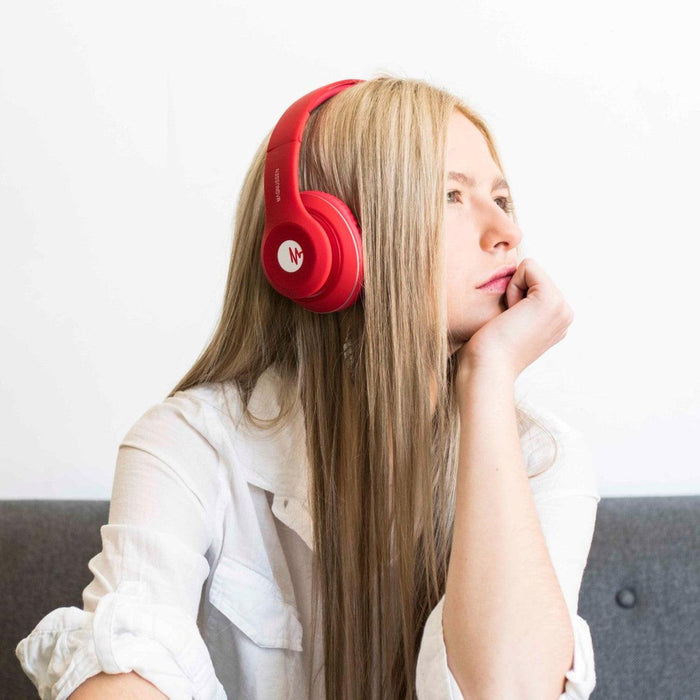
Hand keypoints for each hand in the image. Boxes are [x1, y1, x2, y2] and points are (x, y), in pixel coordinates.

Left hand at [455, 258, 573, 379]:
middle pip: (534, 273)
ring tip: (510, 320)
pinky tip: (510, 314)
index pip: (534, 282)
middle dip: (514, 291)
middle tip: (509, 322)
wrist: (487, 367)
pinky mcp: (550, 299)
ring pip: (531, 270)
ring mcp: (562, 308)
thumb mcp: (513, 321)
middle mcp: (565, 314)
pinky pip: (528, 267)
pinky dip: (512, 286)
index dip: (514, 295)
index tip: (510, 323)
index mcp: (557, 320)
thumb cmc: (489, 348)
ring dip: (512, 291)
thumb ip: (523, 302)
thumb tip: (518, 275)